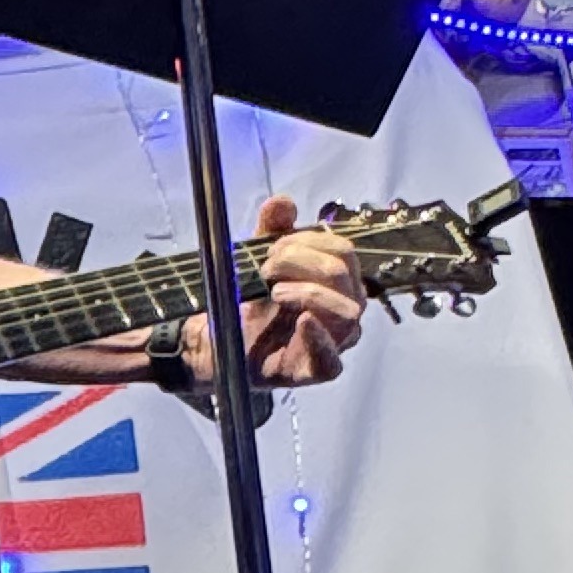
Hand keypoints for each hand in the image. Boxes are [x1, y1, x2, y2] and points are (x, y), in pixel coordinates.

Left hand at [223, 195, 365, 387]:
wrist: (223, 340)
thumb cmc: (252, 299)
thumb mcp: (258, 257)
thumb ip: (270, 229)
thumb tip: (282, 202)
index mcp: (337, 280)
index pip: (342, 252)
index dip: (309, 242)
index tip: (273, 247)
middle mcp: (344, 308)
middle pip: (344, 276)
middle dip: (303, 263)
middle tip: (267, 268)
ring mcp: (335, 341)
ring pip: (348, 313)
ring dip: (311, 293)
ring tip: (276, 292)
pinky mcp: (317, 370)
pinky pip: (332, 360)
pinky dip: (319, 338)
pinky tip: (303, 320)